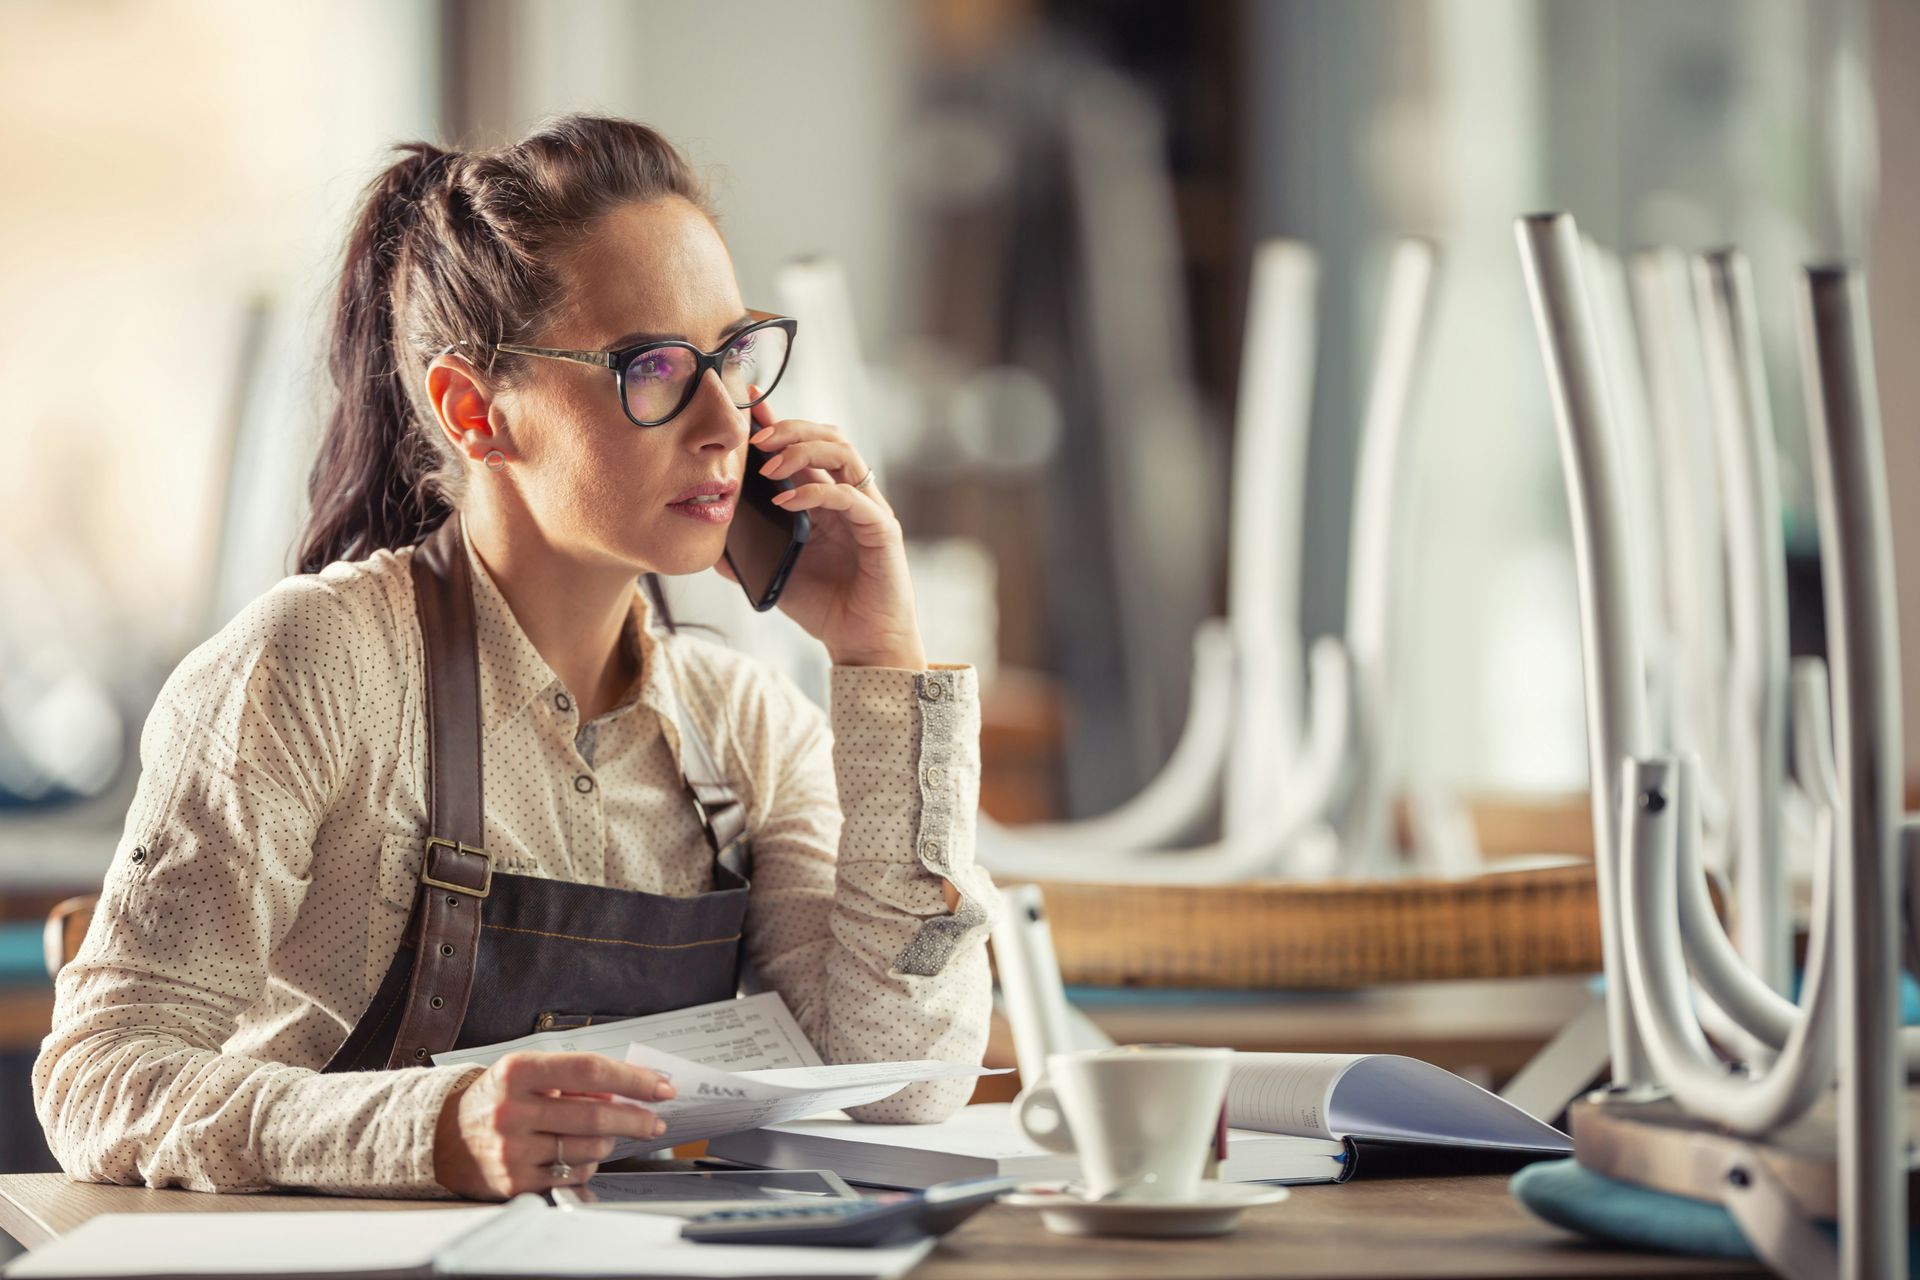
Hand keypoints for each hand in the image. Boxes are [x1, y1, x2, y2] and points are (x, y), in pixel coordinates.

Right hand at [432, 1052, 675, 1198]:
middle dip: (637, 1118)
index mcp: (518, 1072)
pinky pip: (573, 1174)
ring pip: (590, 1148)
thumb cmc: (497, 1099)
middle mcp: (512, 1110)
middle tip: (655, 1120)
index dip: (633, 1079)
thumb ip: (574, 1078)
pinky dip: (587, 1164)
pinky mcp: (515, 1182)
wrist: (445, 1137)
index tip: (660, 1087)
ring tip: (604, 1134)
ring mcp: (512, 1150)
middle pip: (596, 1114)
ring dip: (609, 1141)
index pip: (589, 1070)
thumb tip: (625, 1090)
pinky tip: (580, 1155)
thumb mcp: (527, 1073)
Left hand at [715, 398, 926, 669]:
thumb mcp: (773, 572)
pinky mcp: (881, 528)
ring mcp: (868, 508)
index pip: (803, 445)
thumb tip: (707, 539)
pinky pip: (850, 495)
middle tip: (754, 439)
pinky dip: (815, 491)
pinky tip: (785, 501)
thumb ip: (744, 553)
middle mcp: (849, 494)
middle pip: (827, 435)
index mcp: (824, 497)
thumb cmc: (823, 606)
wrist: (860, 643)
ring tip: (768, 466)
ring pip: (843, 452)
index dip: (777, 421)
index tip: (745, 403)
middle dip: (788, 428)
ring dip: (802, 450)